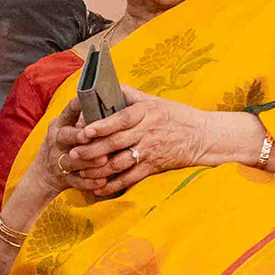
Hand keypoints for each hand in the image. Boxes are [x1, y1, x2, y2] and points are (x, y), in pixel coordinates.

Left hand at [60, 92, 241, 198]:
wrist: (201, 136)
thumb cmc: (174, 115)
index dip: (102, 125)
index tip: (85, 130)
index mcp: (146, 112)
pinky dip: (113, 185)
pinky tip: (97, 188)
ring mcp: (149, 150)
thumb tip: (106, 86)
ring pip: (120, 163)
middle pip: (116, 143)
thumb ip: (129, 95)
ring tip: (80, 172)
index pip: (122, 119)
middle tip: (72, 155)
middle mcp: (147, 131)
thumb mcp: (153, 100)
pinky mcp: (152, 166)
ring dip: (98, 170)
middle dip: (92, 150)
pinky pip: (130, 178)